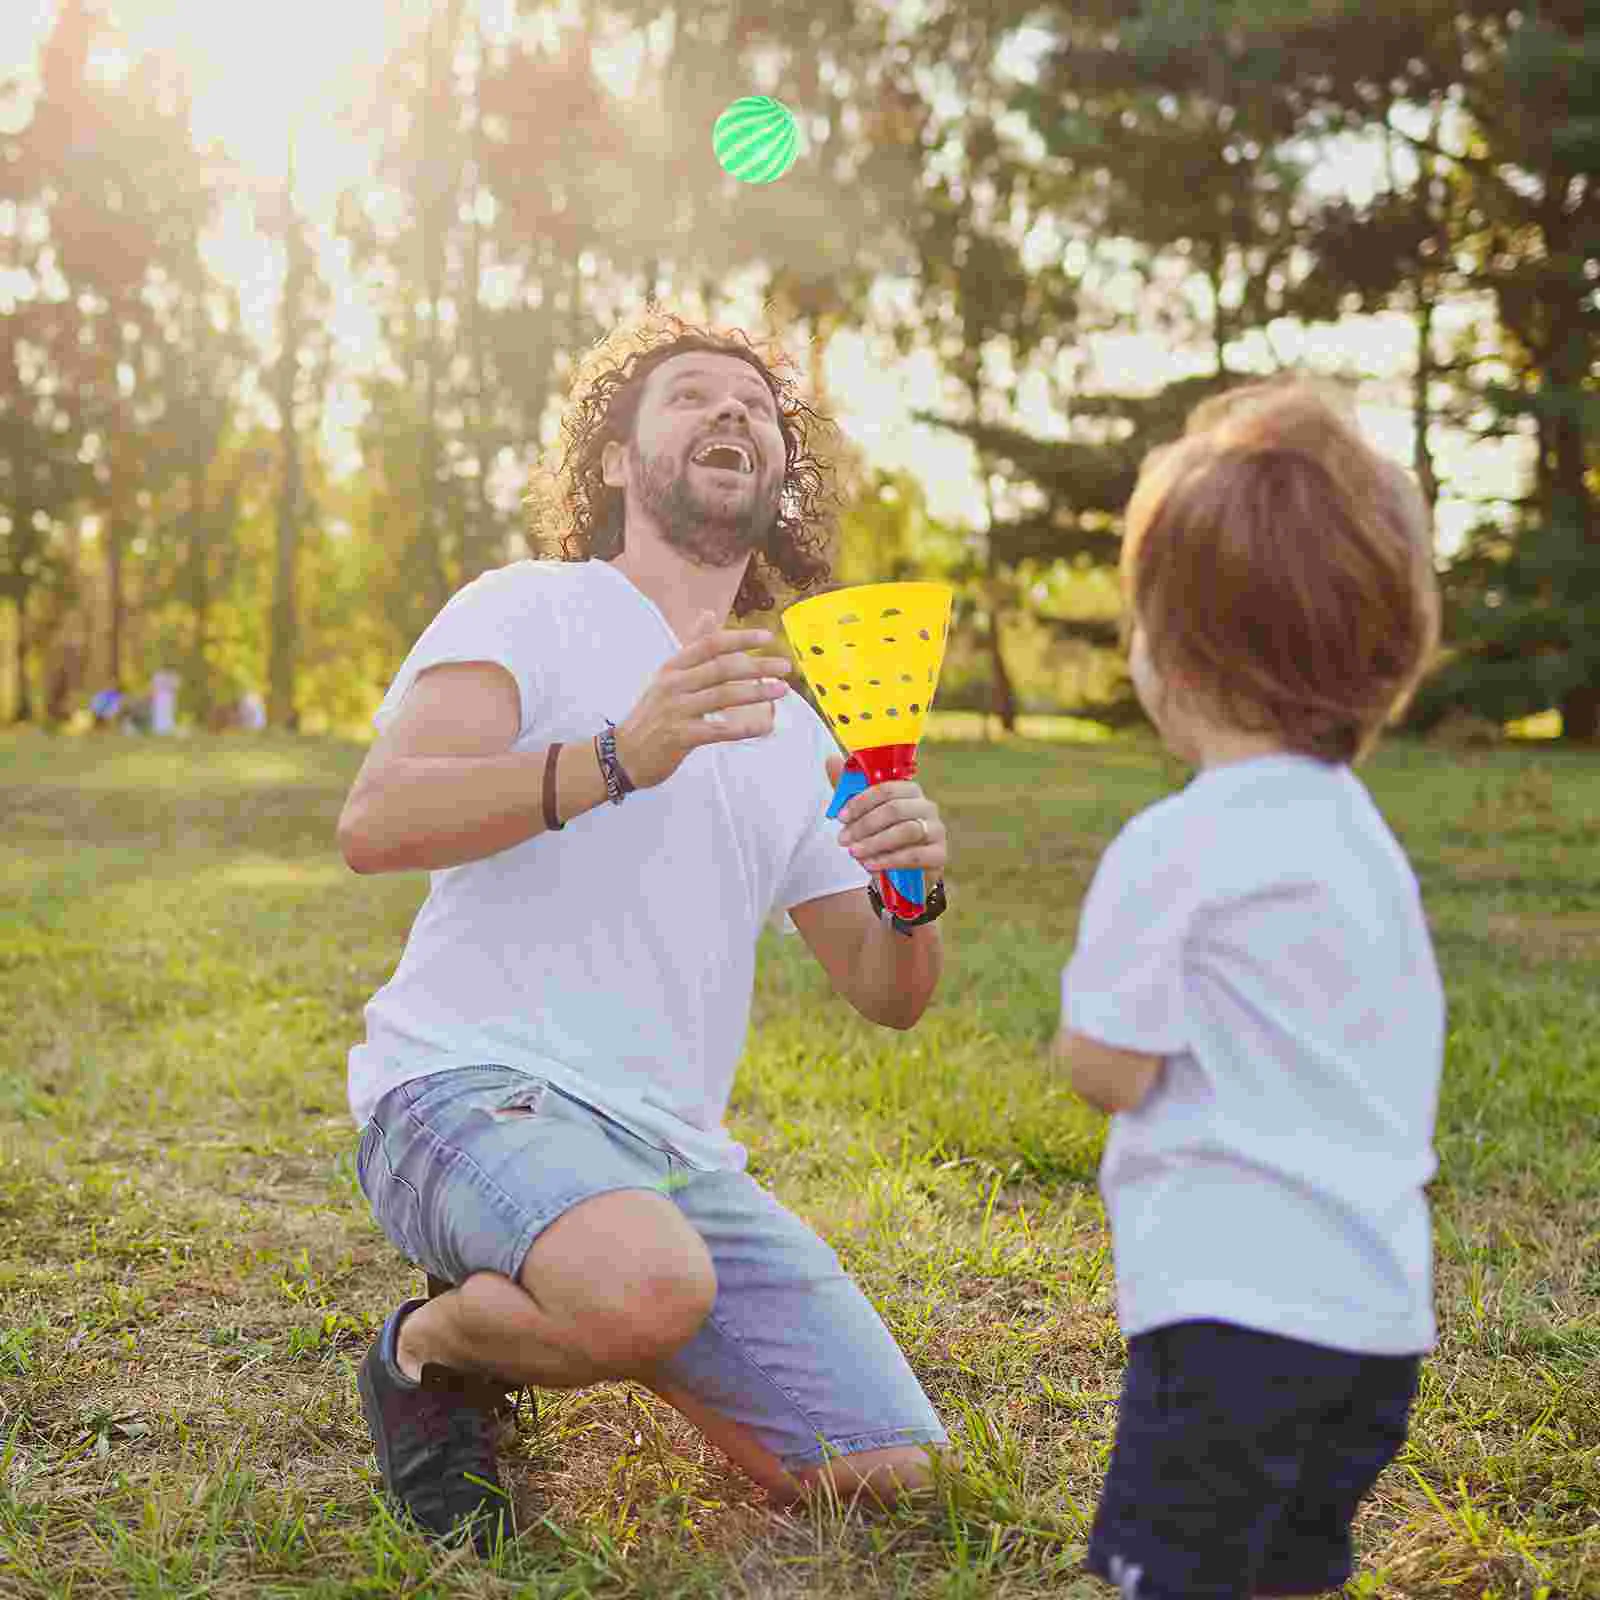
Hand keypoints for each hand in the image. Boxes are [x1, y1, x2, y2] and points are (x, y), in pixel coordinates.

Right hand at [614, 610, 793, 789]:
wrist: (625, 754)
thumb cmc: (653, 713)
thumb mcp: (668, 676)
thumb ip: (692, 646)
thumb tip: (709, 615)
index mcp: (673, 667)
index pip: (710, 645)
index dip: (740, 638)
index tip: (767, 636)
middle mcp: (674, 684)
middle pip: (722, 668)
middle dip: (757, 666)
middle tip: (785, 667)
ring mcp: (676, 710)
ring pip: (723, 696)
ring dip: (757, 693)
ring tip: (782, 690)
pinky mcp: (681, 737)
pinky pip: (719, 730)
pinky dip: (744, 728)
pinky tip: (765, 727)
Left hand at [827, 753, 948, 876]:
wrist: (898, 872)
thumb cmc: (881, 837)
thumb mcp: (862, 814)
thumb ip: (849, 789)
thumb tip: (831, 758)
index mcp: (909, 791)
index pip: (887, 788)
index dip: (861, 802)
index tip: (841, 817)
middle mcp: (926, 806)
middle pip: (895, 809)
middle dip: (865, 825)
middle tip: (843, 839)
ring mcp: (936, 830)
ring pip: (906, 831)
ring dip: (875, 842)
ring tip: (855, 852)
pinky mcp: (939, 854)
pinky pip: (914, 855)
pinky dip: (889, 860)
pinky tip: (871, 864)